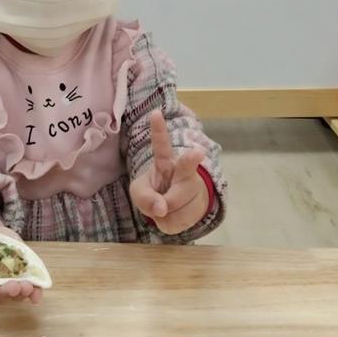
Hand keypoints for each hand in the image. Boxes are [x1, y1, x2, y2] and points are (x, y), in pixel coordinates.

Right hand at [0, 225, 44, 312]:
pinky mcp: (23, 273)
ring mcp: (10, 283)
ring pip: (18, 293)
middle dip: (7, 293)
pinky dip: (37, 289)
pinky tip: (40, 289)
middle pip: (1, 297)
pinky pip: (32, 286)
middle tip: (13, 287)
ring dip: (24, 291)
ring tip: (27, 286)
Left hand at [129, 109, 208, 234]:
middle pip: (186, 165)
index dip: (159, 129)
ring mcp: (192, 188)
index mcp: (163, 162)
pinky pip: (178, 220)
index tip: (156, 113)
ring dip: (165, 211)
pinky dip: (170, 223)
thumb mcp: (139, 193)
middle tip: (198, 152)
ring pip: (175, 203)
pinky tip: (174, 215)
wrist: (178, 210)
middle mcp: (182, 171)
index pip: (162, 144)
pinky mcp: (197, 206)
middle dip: (191, 159)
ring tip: (166, 207)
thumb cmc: (155, 193)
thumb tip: (161, 208)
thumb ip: (144, 198)